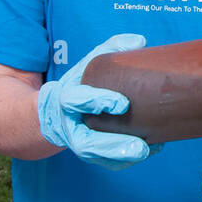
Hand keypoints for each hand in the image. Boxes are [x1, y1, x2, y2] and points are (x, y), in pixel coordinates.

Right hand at [37, 33, 157, 169]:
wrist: (51, 113)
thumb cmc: (77, 85)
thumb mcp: (88, 65)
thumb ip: (111, 50)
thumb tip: (140, 41)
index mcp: (66, 98)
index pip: (78, 101)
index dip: (98, 102)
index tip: (122, 103)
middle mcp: (70, 124)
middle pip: (89, 140)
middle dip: (114, 144)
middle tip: (140, 146)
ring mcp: (78, 141)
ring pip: (98, 155)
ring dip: (122, 156)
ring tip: (146, 151)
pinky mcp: (89, 152)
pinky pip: (106, 161)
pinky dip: (125, 159)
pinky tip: (150, 149)